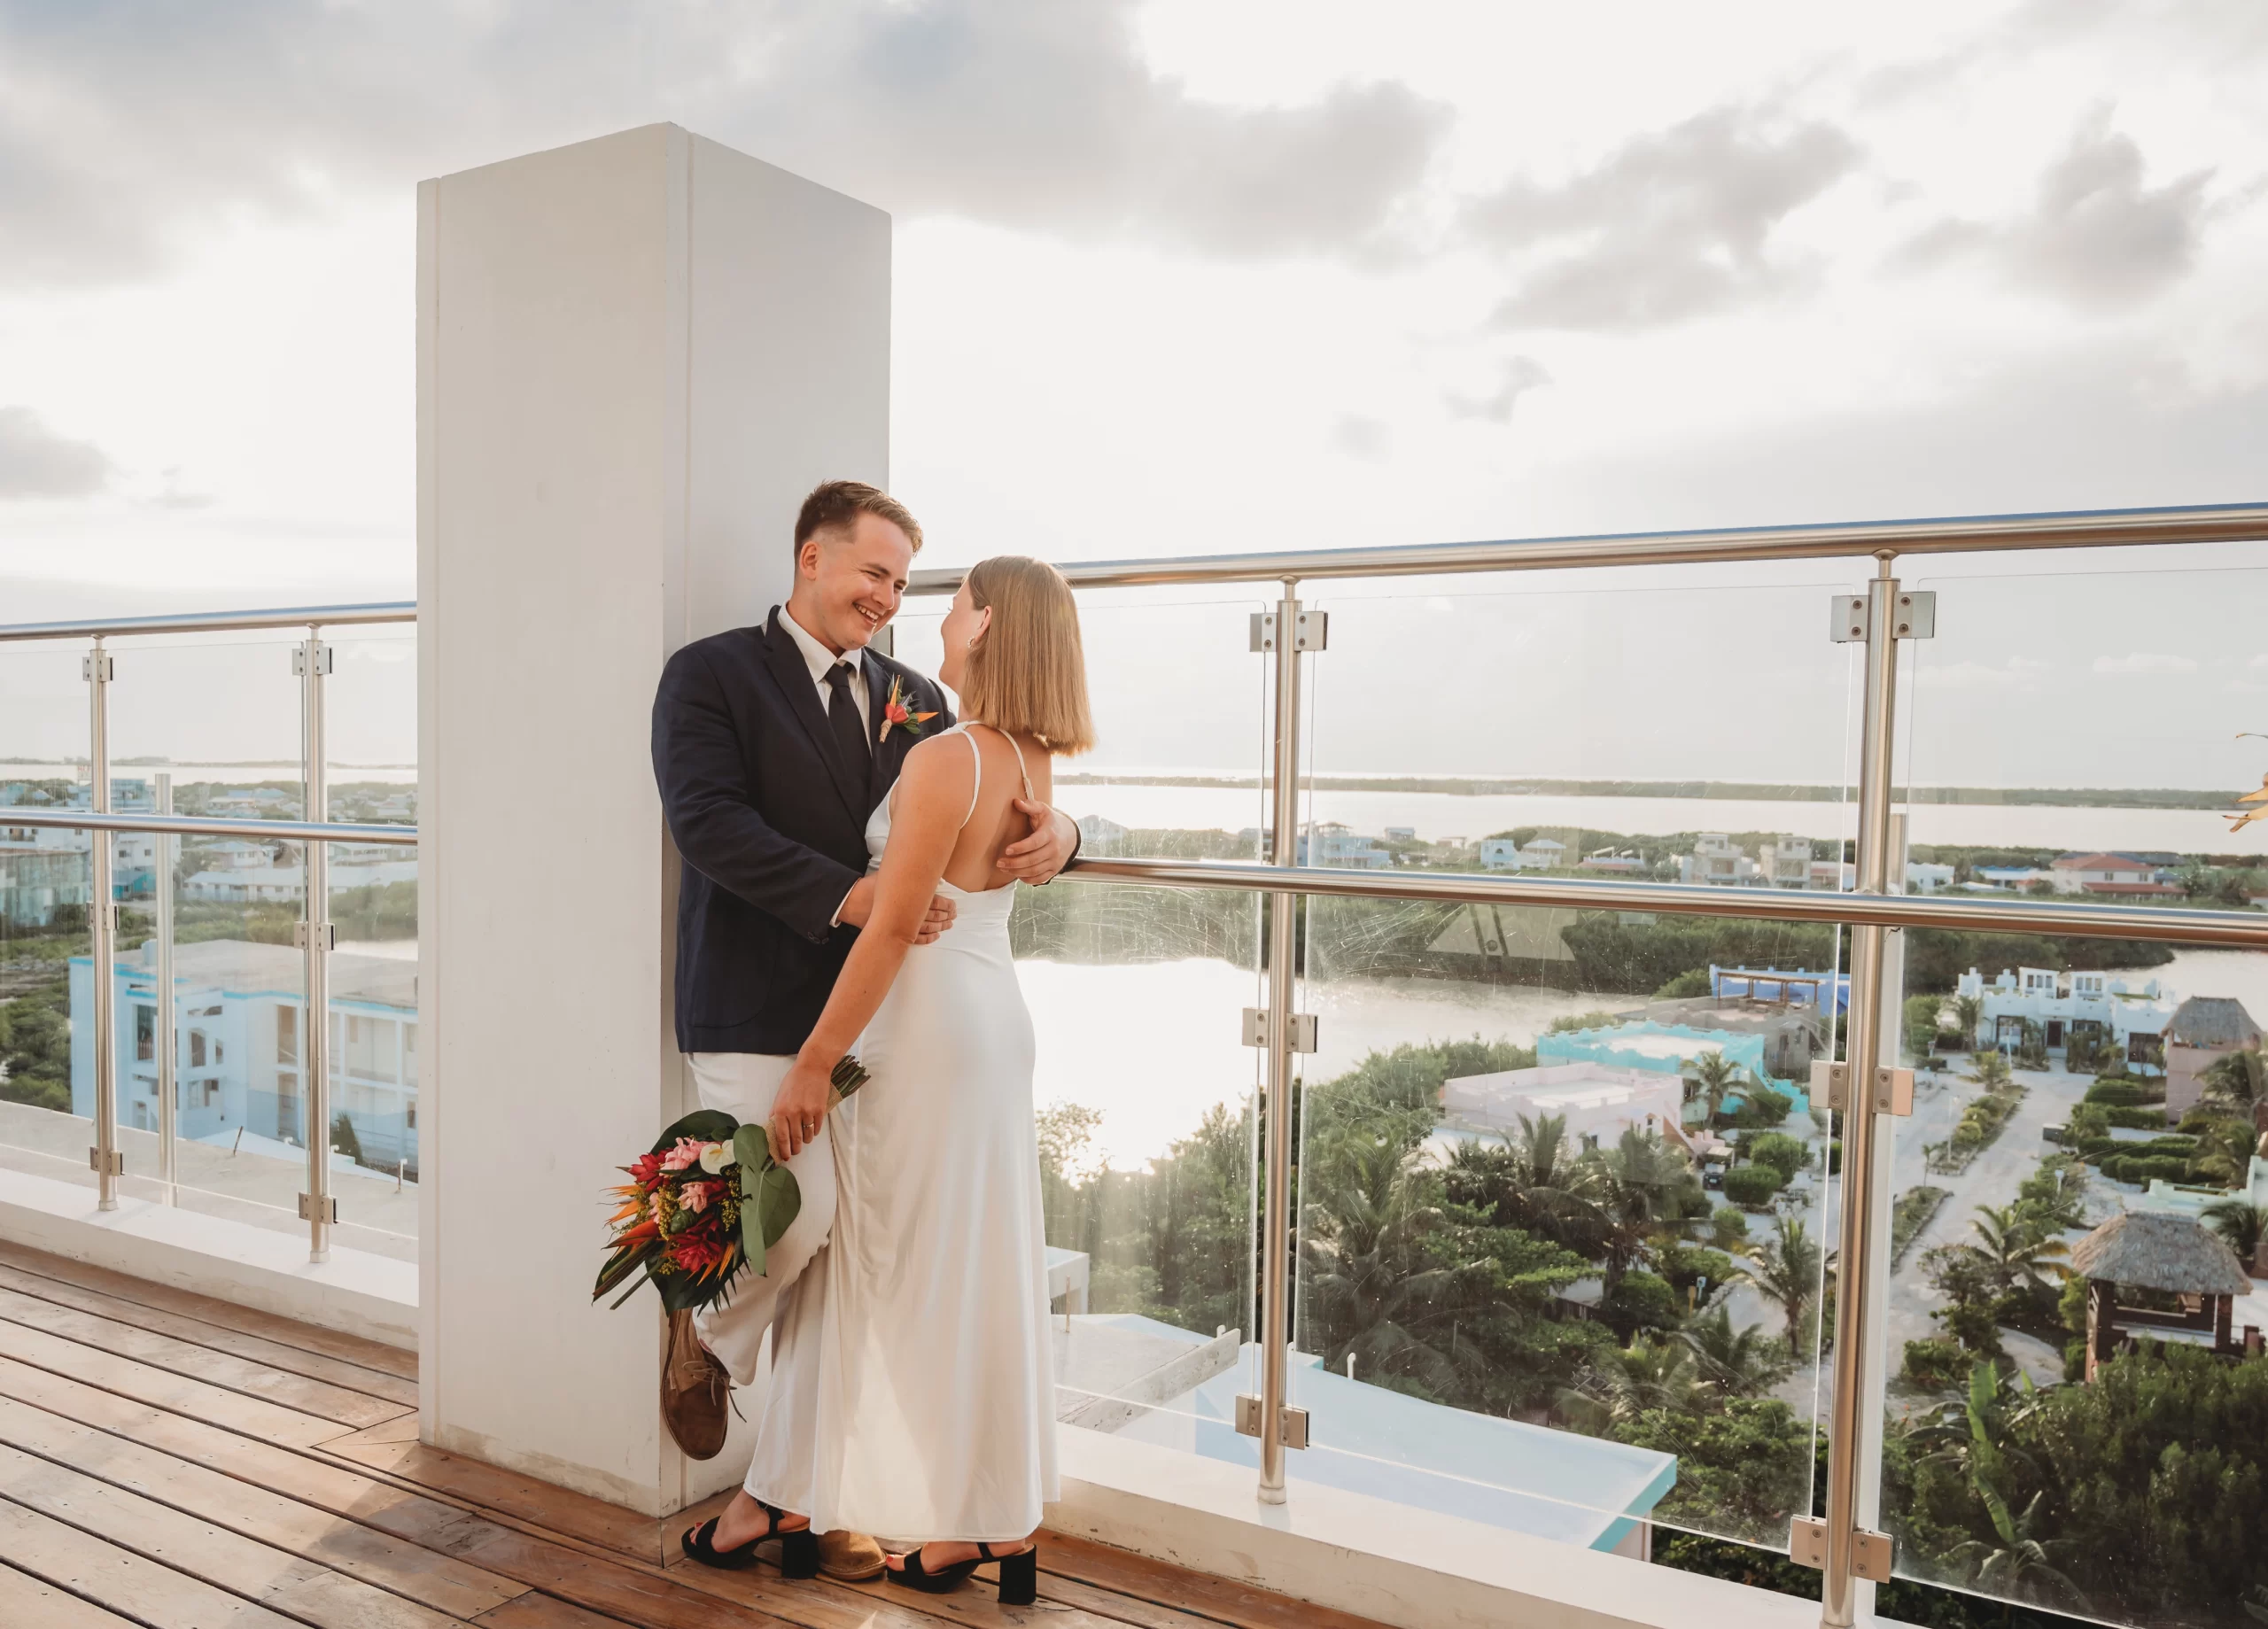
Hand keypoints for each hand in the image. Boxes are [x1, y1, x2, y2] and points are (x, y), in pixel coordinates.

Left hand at [768, 1056, 833, 1161]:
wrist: (812, 1067)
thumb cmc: (794, 1080)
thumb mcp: (780, 1095)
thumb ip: (776, 1111)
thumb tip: (773, 1125)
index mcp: (781, 1110)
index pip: (781, 1136)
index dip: (783, 1149)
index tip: (785, 1157)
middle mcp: (794, 1113)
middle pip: (795, 1139)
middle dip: (795, 1149)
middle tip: (795, 1153)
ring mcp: (808, 1112)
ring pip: (808, 1135)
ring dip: (806, 1140)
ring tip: (805, 1139)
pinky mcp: (820, 1110)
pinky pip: (817, 1128)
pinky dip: (814, 1131)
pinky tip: (812, 1129)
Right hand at [838, 875, 956, 942]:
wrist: (853, 902)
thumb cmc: (872, 887)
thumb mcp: (891, 876)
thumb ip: (910, 876)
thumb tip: (928, 875)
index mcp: (910, 897)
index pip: (936, 902)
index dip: (948, 906)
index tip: (953, 906)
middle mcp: (909, 913)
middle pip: (935, 916)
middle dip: (947, 916)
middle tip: (954, 915)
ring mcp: (903, 925)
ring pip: (928, 928)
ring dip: (940, 927)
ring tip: (948, 925)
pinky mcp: (895, 933)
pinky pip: (916, 939)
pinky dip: (927, 938)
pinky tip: (935, 936)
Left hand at [998, 800, 1076, 883]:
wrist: (1070, 834)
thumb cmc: (1051, 821)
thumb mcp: (1042, 810)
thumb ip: (1030, 806)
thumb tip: (1016, 802)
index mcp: (1049, 834)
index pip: (1034, 843)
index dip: (1020, 848)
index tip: (1007, 850)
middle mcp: (1054, 849)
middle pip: (1033, 860)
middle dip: (1014, 863)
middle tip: (1000, 862)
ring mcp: (1055, 861)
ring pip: (1035, 871)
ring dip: (1017, 872)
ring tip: (1004, 868)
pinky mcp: (1054, 870)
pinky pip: (1040, 879)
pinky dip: (1027, 879)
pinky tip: (1017, 874)